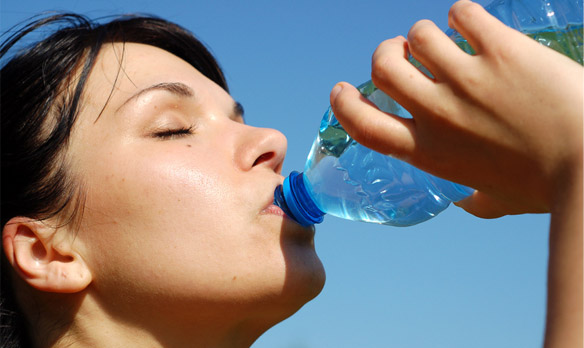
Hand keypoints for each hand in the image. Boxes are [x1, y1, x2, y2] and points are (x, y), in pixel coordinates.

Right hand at [329, 0, 582, 218]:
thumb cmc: (546, 187)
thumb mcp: (495, 200)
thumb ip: (472, 200)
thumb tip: (466, 203)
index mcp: (429, 152)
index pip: (364, 125)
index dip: (344, 103)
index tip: (342, 89)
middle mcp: (438, 114)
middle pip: (383, 68)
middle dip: (387, 53)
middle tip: (404, 52)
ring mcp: (467, 80)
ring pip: (420, 34)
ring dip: (428, 33)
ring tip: (451, 39)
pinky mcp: (500, 50)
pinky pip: (461, 14)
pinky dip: (463, 15)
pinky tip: (476, 25)